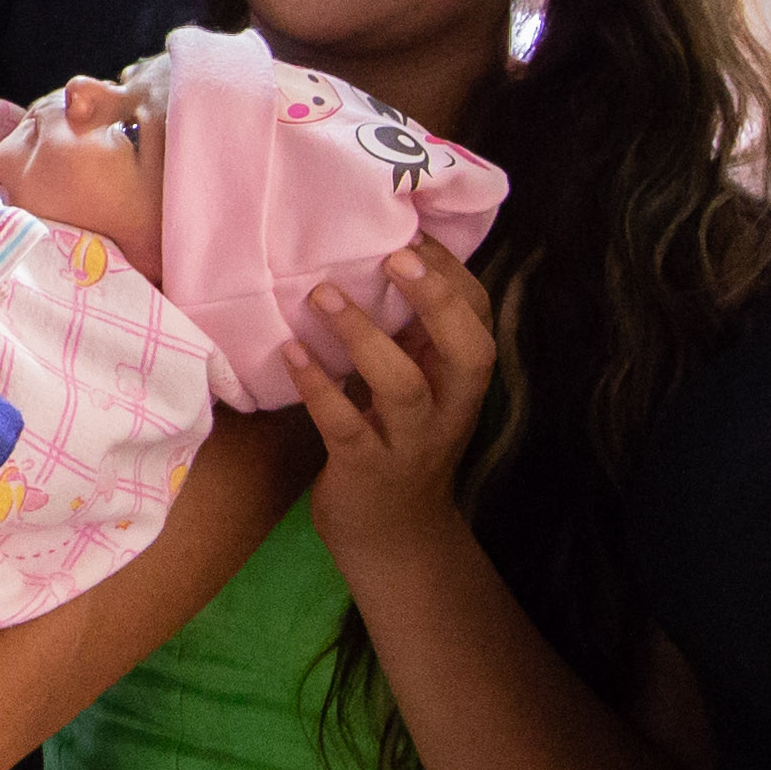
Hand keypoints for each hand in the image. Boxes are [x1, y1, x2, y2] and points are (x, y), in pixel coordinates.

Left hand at [281, 239, 496, 576]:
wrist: (391, 536)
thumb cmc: (398, 439)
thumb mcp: (420, 386)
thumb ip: (411, 335)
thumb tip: (375, 252)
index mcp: (461, 381)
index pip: (478, 319)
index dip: (452, 275)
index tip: (414, 233)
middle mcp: (449, 411)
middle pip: (468, 352)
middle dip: (437, 302)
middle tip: (396, 256)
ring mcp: (410, 444)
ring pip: (403, 388)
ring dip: (364, 337)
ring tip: (322, 295)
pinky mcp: (366, 471)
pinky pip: (344, 425)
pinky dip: (318, 387)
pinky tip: (291, 352)